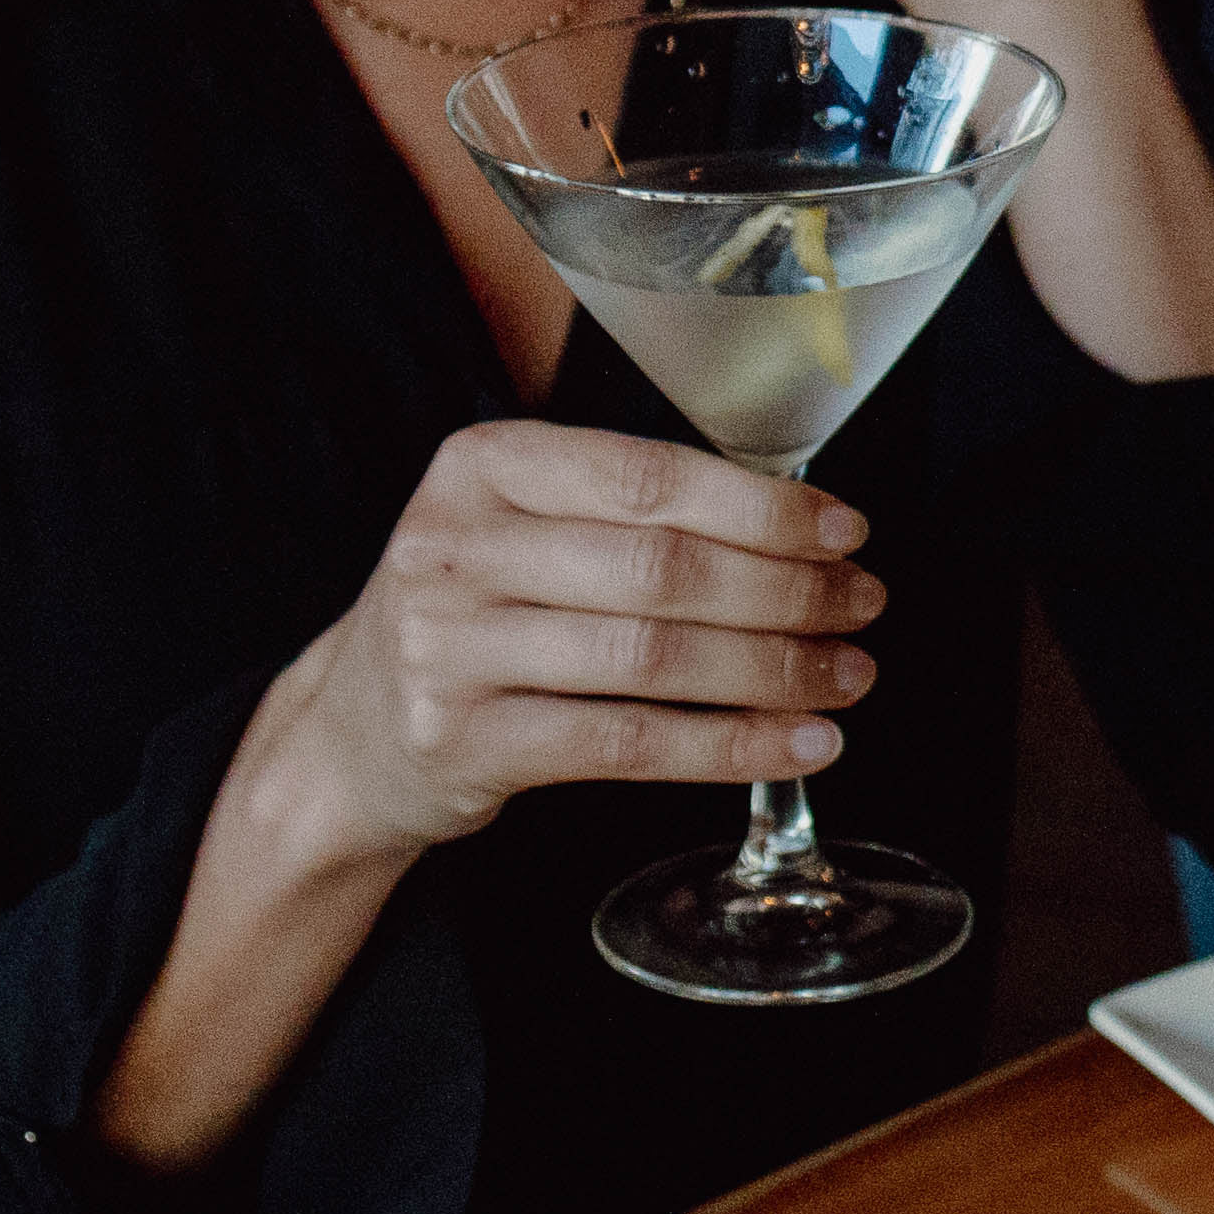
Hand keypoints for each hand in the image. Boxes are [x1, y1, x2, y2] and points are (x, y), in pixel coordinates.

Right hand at [253, 422, 883, 870]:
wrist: (349, 730)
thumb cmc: (473, 612)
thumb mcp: (516, 525)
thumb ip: (627, 509)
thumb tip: (802, 524)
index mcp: (482, 465)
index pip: (649, 477)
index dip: (763, 508)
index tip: (845, 531)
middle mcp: (456, 548)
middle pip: (661, 569)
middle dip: (786, 591)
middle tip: (863, 606)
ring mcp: (449, 649)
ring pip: (651, 658)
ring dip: (774, 671)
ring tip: (849, 676)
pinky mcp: (464, 743)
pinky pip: (629, 743)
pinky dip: (731, 747)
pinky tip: (800, 744)